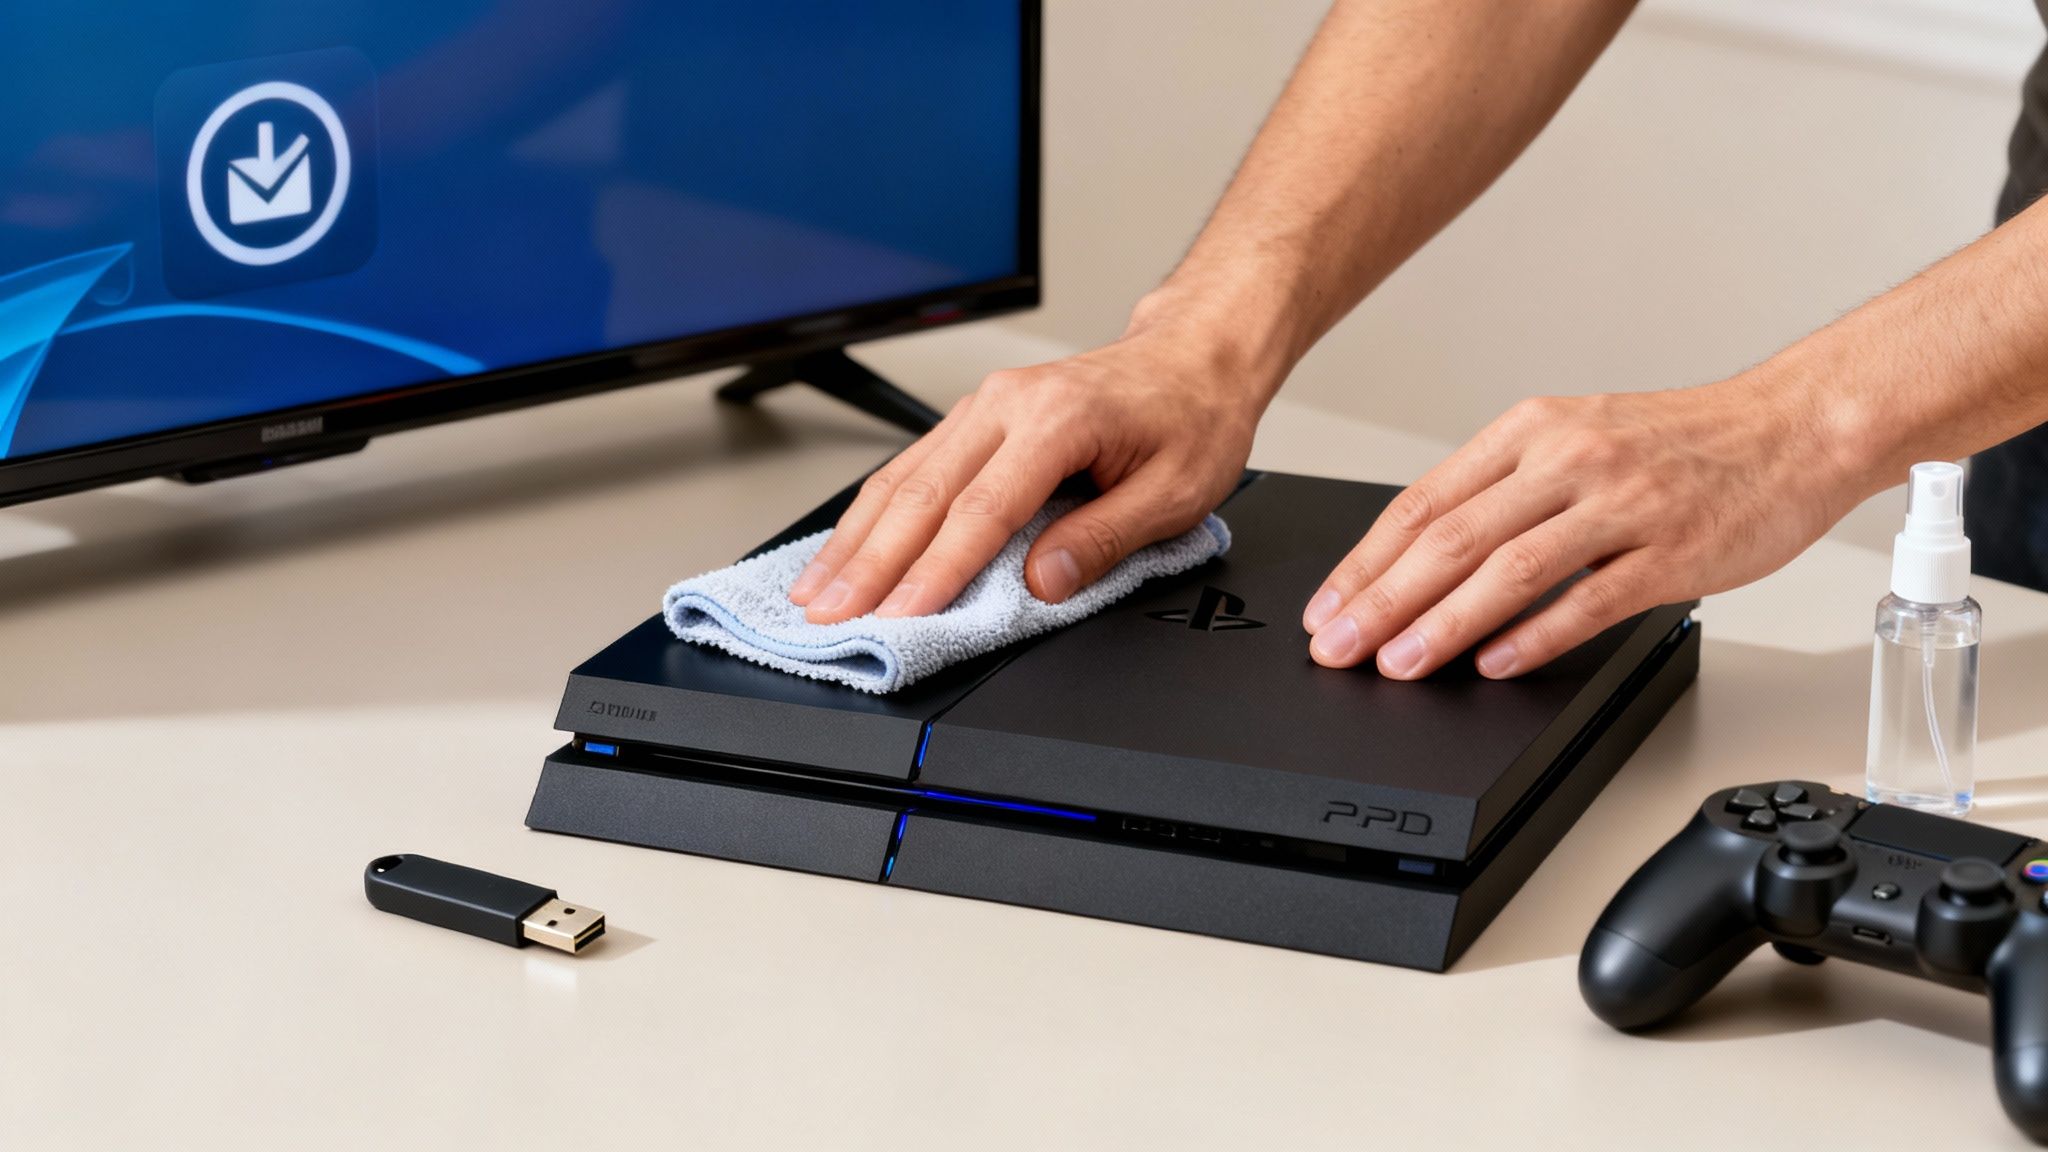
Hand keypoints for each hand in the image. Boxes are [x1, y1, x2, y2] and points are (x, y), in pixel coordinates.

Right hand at [789, 323, 1271, 622]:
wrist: (1192, 357)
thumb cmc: (1189, 417)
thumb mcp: (1175, 491)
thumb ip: (1105, 538)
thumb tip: (1043, 583)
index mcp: (1057, 419)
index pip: (982, 510)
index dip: (936, 570)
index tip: (901, 614)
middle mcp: (1008, 403)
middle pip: (922, 493)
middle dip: (870, 562)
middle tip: (831, 615)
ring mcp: (985, 406)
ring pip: (903, 477)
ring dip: (856, 540)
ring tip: (816, 591)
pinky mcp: (976, 418)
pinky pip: (912, 466)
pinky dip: (874, 512)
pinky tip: (847, 546)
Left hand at [1300, 377, 1849, 678]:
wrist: (1796, 426)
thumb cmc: (1686, 441)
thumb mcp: (1579, 436)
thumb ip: (1507, 489)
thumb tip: (1425, 556)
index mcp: (1531, 430)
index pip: (1423, 502)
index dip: (1364, 562)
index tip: (1327, 607)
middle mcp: (1568, 459)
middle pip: (1451, 539)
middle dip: (1381, 601)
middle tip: (1337, 647)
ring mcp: (1621, 505)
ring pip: (1509, 571)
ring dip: (1443, 625)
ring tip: (1397, 665)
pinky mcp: (1673, 552)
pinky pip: (1589, 601)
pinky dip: (1534, 637)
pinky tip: (1494, 665)